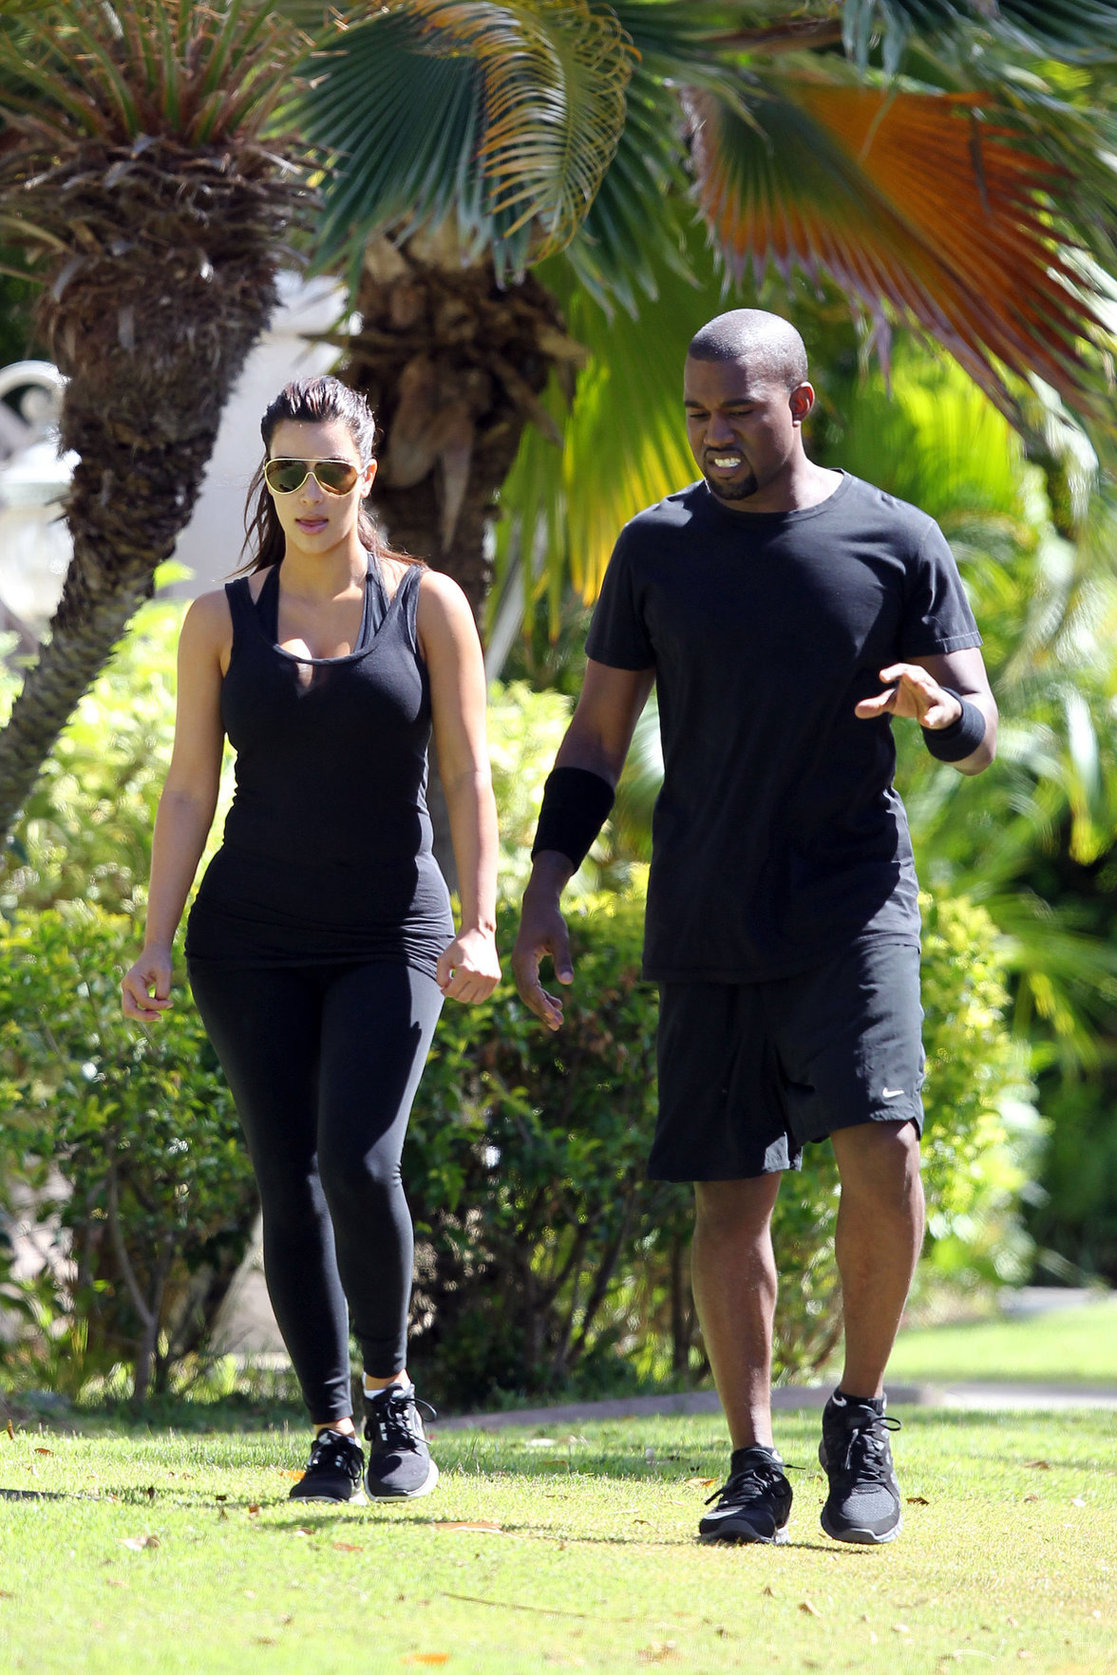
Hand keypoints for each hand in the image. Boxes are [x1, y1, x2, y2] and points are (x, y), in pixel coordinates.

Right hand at [121, 947, 173, 1021]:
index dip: (158, 1005)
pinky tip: (157, 1010)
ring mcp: (126, 989)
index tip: (171, 1003)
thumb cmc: (160, 960)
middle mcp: (126, 985)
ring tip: (159, 1016)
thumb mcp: (166, 973)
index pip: (143, 1000)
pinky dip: (144, 1011)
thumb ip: (164, 989)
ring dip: (143, 1015)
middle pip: (129, 1010)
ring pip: (129, 1010)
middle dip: (144, 1017)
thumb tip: (161, 1005)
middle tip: (160, 1017)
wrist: (155, 951)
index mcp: (132, 980)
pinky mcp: (131, 992)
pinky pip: (134, 1007)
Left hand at [435, 926, 500, 1003]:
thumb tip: (445, 990)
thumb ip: (440, 977)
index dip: (445, 991)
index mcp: (465, 970)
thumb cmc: (458, 946)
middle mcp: (479, 975)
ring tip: (462, 985)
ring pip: (474, 1000)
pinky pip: (484, 996)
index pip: (452, 992)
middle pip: (463, 997)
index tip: (444, 986)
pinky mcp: (496, 977)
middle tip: (453, 984)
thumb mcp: (443, 959)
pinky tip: (472, 984)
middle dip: (455, 993)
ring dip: (466, 995)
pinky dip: (477, 994)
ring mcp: (489, 977)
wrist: (478, 933)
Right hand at [512, 889, 573, 1031]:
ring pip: (528, 992)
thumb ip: (563, 960)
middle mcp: (519, 965)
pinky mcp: (526, 964)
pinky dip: (542, 996)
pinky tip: (556, 1003)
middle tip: (558, 1024)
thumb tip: (568, 982)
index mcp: (524, 960)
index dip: (542, 1005)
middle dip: (542, 1010)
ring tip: (558, 1019)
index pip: (530, 989)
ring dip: (542, 1006)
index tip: (555, 1017)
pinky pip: (531, 985)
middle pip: (527, 994)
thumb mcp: (560, 938)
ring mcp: (521, 965)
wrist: (539, 906)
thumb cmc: (550, 920)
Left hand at [854, 664, 963, 729]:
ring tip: (920, 687)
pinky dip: (932, 717)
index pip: (901, 670)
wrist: (939, 711)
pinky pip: (937, 713)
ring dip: (926, 689)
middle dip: (913, 675)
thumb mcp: (893, 702)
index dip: (892, 672)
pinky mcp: (940, 711)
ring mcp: (934, 696)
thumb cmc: (912, 701)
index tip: (881, 677)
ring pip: (931, 691)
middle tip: (906, 675)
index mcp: (910, 677)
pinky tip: (925, 721)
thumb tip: (856, 711)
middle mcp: (923, 683)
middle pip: (919, 676)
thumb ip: (877, 705)